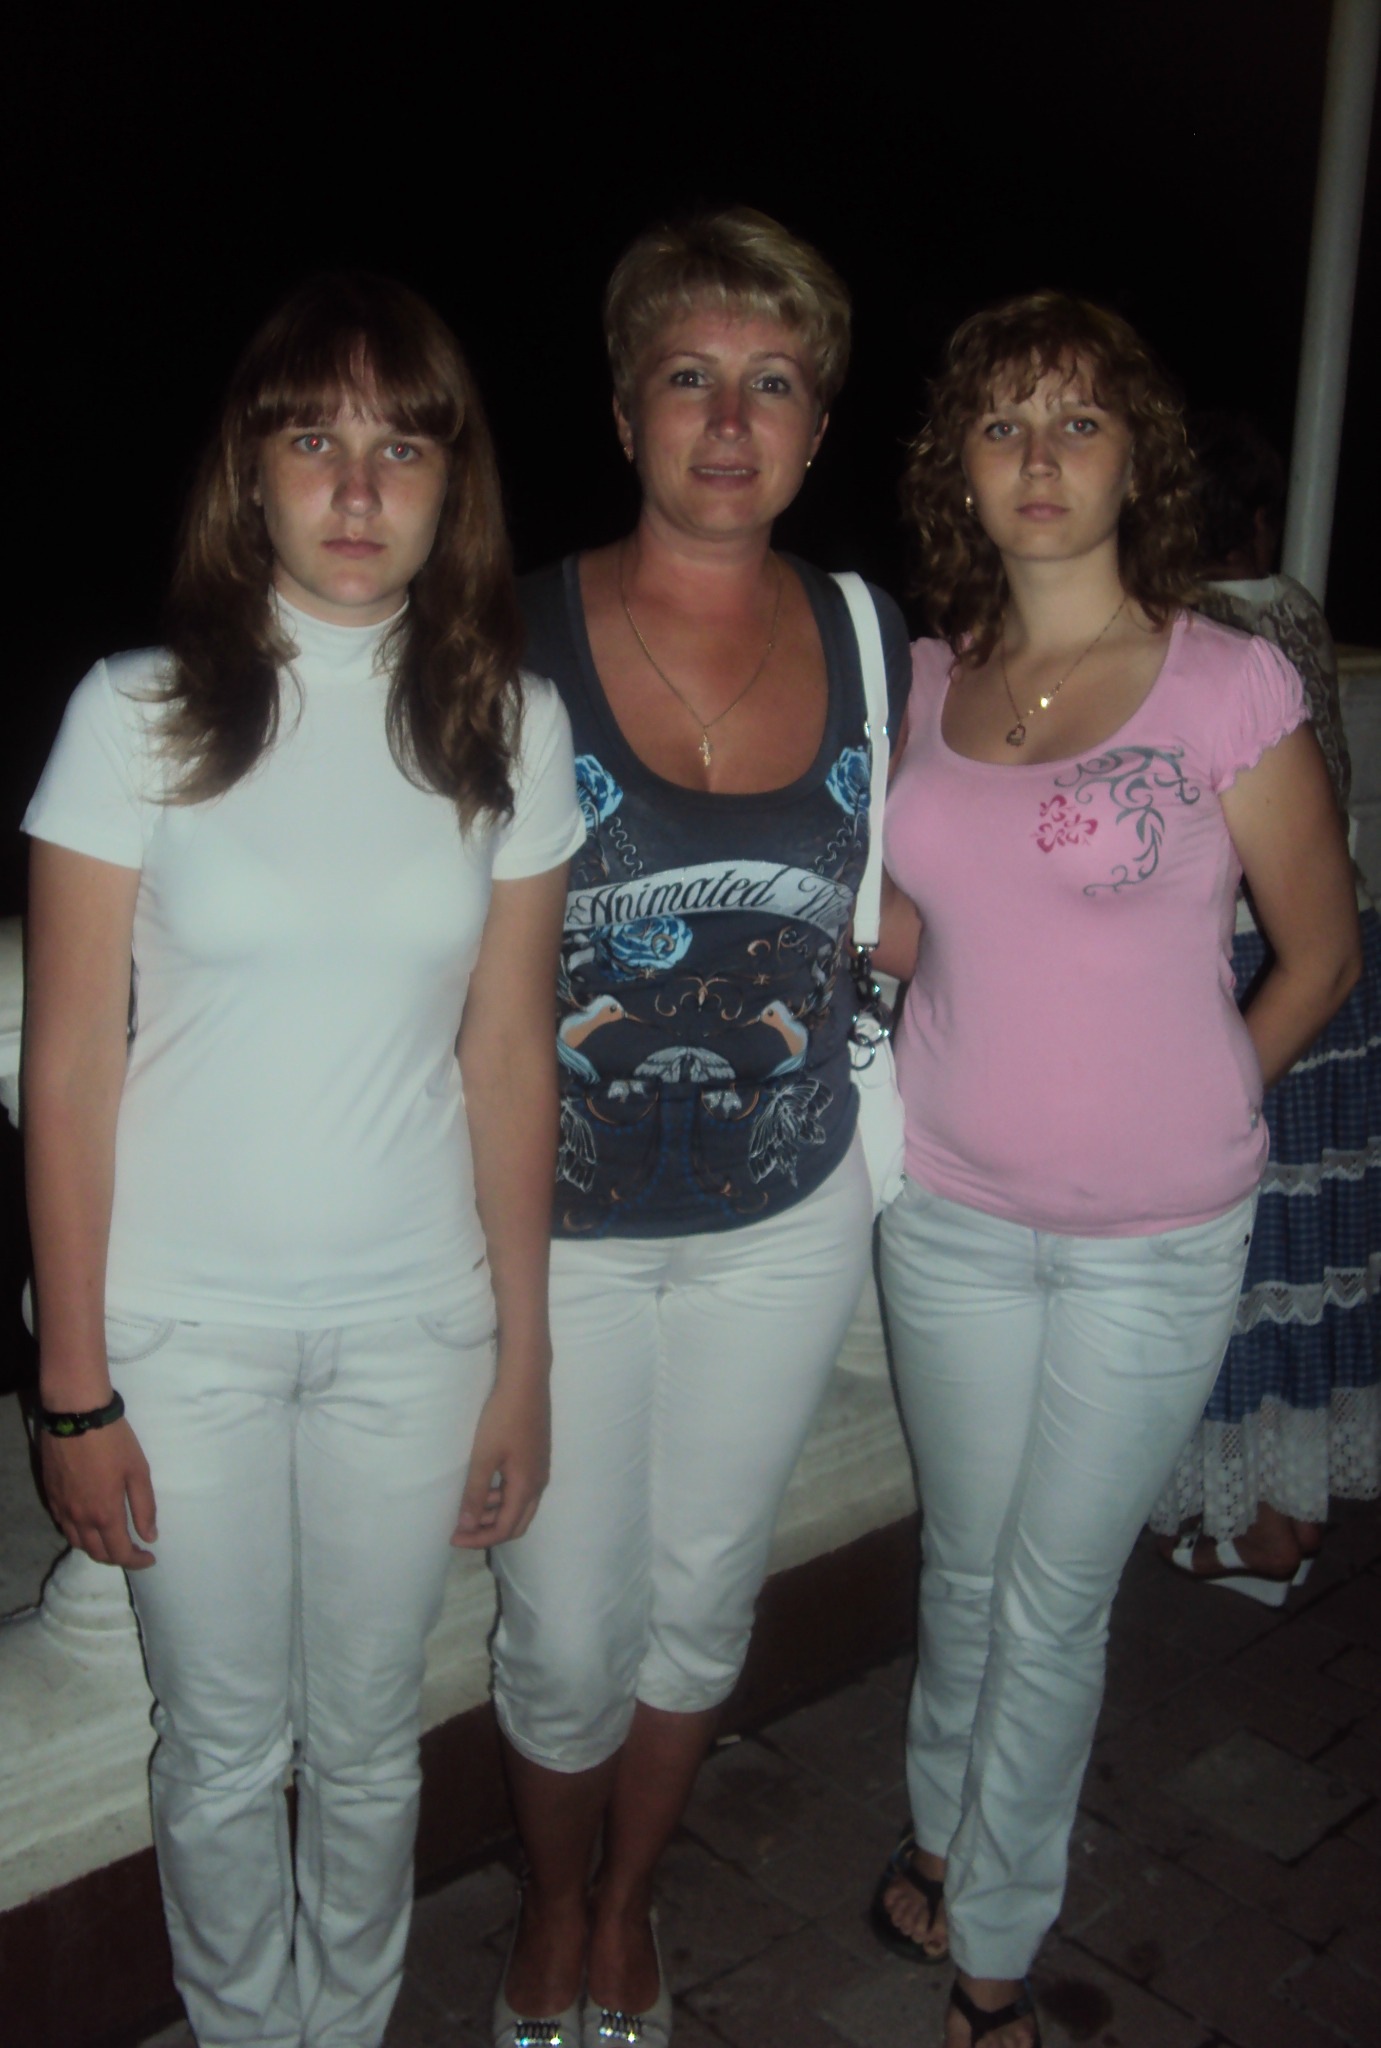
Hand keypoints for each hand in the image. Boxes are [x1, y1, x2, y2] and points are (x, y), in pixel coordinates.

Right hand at [40, 1418, 157, 1568]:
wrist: (76, 1416)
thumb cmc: (113, 1442)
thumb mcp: (138, 1471)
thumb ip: (144, 1508)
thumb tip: (150, 1536)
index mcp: (105, 1514)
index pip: (119, 1553)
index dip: (136, 1561)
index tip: (149, 1558)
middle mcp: (80, 1518)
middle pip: (97, 1553)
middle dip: (117, 1558)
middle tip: (133, 1551)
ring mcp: (62, 1508)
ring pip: (78, 1543)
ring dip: (97, 1548)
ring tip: (112, 1540)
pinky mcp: (51, 1496)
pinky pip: (64, 1526)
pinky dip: (79, 1534)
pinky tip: (89, 1524)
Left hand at [451, 1370, 550, 1548]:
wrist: (526, 1382)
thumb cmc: (502, 1417)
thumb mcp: (484, 1456)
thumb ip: (475, 1493)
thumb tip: (467, 1527)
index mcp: (527, 1487)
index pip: (504, 1529)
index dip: (478, 1539)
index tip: (453, 1538)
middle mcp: (538, 1484)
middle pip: (516, 1524)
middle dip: (489, 1531)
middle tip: (461, 1530)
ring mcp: (539, 1470)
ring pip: (519, 1507)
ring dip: (494, 1513)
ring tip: (467, 1507)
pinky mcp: (536, 1458)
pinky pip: (520, 1491)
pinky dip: (501, 1497)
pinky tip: (484, 1486)